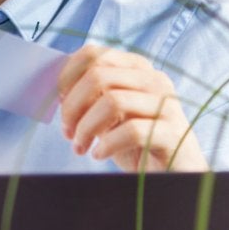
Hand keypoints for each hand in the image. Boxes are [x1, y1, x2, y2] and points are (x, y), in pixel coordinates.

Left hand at [57, 44, 206, 171]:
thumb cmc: (136, 143)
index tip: (57, 100)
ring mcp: (168, 105)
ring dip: (86, 127)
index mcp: (137, 68)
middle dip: (73, 105)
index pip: (94, 54)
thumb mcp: (108, 114)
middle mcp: (155, 80)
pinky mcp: (174, 133)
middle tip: (67, 131)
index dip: (67, 76)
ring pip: (112, 101)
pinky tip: (99, 155)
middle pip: (99, 76)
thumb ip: (89, 95)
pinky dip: (106, 144)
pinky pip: (131, 130)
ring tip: (80, 146)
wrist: (172, 175)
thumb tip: (55, 86)